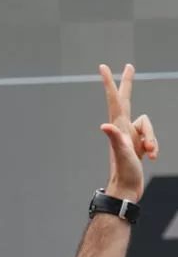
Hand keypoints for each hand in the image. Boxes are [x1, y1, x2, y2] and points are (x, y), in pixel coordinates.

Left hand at [98, 64, 157, 201]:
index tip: (103, 67)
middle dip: (128, 83)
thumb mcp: (122, 154)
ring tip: (147, 153)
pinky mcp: (136, 144)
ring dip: (152, 138)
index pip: (115, 99)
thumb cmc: (124, 173)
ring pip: (148, 125)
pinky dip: (153, 146)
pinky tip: (149, 157)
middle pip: (126, 101)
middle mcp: (122, 128)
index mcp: (119, 126)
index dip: (110, 83)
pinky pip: (150, 138)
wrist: (126, 190)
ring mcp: (129, 136)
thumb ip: (116, 139)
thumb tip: (105, 126)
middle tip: (129, 66)